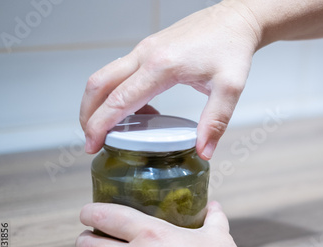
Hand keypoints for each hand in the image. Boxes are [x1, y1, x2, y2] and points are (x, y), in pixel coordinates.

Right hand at [80, 1, 260, 159]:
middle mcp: (145, 55)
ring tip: (108, 129)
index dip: (101, 125)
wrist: (235, 20)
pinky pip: (121, 72)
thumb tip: (204, 151)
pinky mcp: (148, 48)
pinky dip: (116, 93)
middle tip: (92, 140)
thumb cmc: (232, 48)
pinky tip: (137, 111)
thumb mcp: (230, 87)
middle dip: (87, 114)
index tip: (92, 145)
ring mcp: (144, 49)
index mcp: (161, 67)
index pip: (119, 100)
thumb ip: (216, 121)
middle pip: (98, 85)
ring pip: (105, 76)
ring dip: (98, 102)